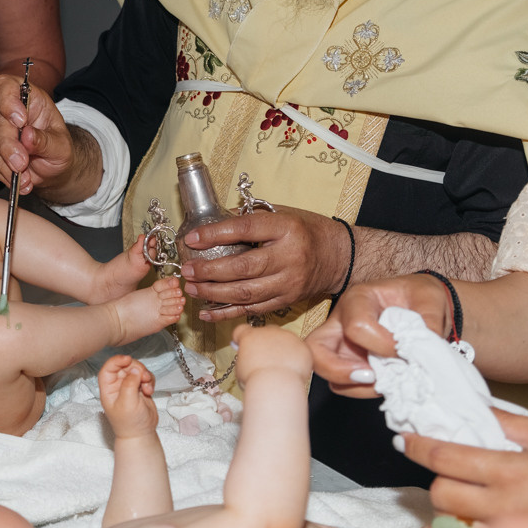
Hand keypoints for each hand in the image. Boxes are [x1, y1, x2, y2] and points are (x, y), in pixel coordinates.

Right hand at [0, 74, 77, 197]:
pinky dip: (2, 174)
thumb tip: (28, 136)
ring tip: (24, 179)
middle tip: (21, 164)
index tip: (20, 121)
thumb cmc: (58, 149)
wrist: (52, 167)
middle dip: (8, 146)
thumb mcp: (62, 146)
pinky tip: (18, 181)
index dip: (8, 101)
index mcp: (27, 98)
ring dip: (4, 164)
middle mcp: (7, 111)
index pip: (6, 86)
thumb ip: (46, 141)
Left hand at [98, 354, 158, 439]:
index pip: (108, 369)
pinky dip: (149, 381)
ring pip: (136, 370)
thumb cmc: (129, 423)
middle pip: (125, 366)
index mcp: (108, 389)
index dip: (116, 361)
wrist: (141, 434)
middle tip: (143, 377)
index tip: (127, 359)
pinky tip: (150, 391)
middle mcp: (117, 386)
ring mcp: (129, 386)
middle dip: (136, 368)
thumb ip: (129, 384)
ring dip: (144, 375)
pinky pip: (145, 377)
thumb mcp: (127, 403)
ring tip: (147, 387)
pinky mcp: (140, 389)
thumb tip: (134, 369)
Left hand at [181, 207, 350, 321]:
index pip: (245, 229)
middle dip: (209, 271)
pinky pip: (251, 310)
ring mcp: (288, 283)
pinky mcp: (286, 302)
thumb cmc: (308, 232)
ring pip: (244, 293)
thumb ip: (251, 218)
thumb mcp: (283, 215)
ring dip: (212, 293)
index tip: (192, 238)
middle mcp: (288, 258)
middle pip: (242, 267)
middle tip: (186, 270)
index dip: (215, 234)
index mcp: (286, 229)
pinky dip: (225, 312)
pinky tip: (206, 311)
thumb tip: (212, 223)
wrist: (340, 257)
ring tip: (191, 288)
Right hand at [233, 323, 311, 388]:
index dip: (243, 337)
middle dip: (266, 343)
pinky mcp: (302, 345)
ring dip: (283, 350)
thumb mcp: (241, 369)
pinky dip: (296, 358)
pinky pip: (299, 349)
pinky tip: (291, 369)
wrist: (277, 386)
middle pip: (266, 332)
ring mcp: (287, 337)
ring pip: (285, 340)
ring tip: (280, 368)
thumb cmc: (257, 380)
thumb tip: (249, 359)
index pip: (242, 330)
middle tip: (266, 360)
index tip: (245, 344)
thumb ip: (245, 358)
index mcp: (250, 336)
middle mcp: (268, 332)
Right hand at [305, 273, 451, 397]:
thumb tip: (423, 351)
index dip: (382, 344)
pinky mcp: (349, 364)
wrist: (421, 305)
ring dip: (356, 385)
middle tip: (372, 377)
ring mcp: (341, 345)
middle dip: (338, 369)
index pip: (357, 326)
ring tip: (387, 382)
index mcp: (358, 299)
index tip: (405, 351)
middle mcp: (340, 322)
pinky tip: (386, 383)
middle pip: (315, 348)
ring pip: (326, 372)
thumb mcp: (430, 298)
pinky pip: (343, 385)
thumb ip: (429, 321)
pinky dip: (363, 391)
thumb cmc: (420, 296)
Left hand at [403, 411, 527, 527]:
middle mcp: (506, 507)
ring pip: (451, 525)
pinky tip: (478, 525)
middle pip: (441, 495)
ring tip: (468, 498)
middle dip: (438, 480)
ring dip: (451, 510)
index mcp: (514, 471)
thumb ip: (507, 422)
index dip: (418, 446)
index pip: (446, 459)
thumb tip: (470, 408)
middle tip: (450, 472)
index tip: (405, 440)